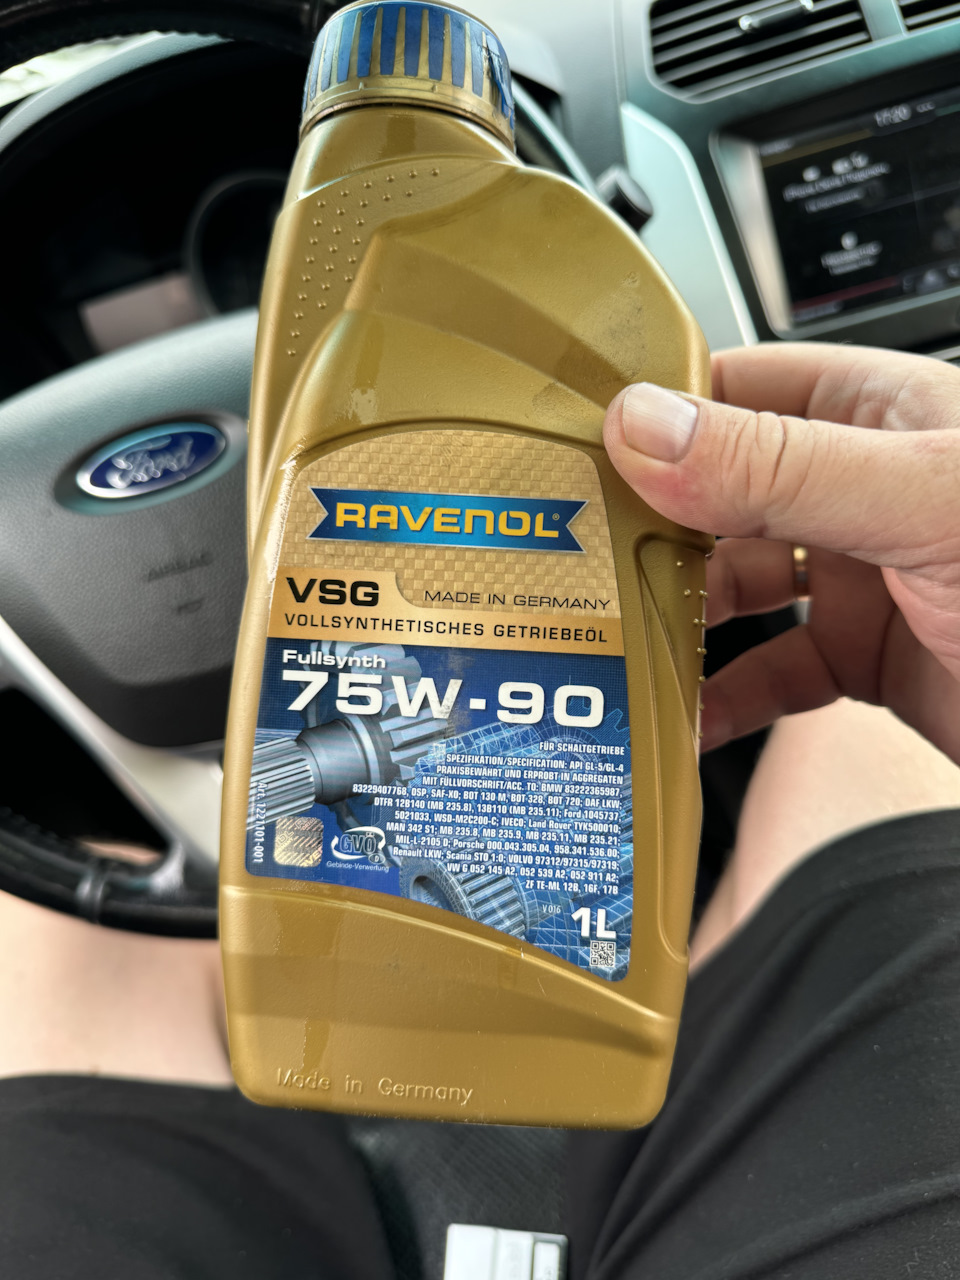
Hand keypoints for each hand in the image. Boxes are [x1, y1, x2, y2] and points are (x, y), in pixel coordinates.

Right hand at [603, 343, 959, 764]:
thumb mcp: (923, 501)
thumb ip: (782, 467)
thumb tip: (647, 428)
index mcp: (875, 413)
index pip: (733, 387)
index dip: (649, 413)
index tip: (569, 452)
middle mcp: (858, 487)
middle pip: (716, 495)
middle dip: (647, 531)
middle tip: (571, 564)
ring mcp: (862, 575)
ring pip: (735, 588)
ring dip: (678, 620)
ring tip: (613, 645)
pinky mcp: (866, 658)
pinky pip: (771, 672)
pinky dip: (724, 698)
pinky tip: (687, 718)